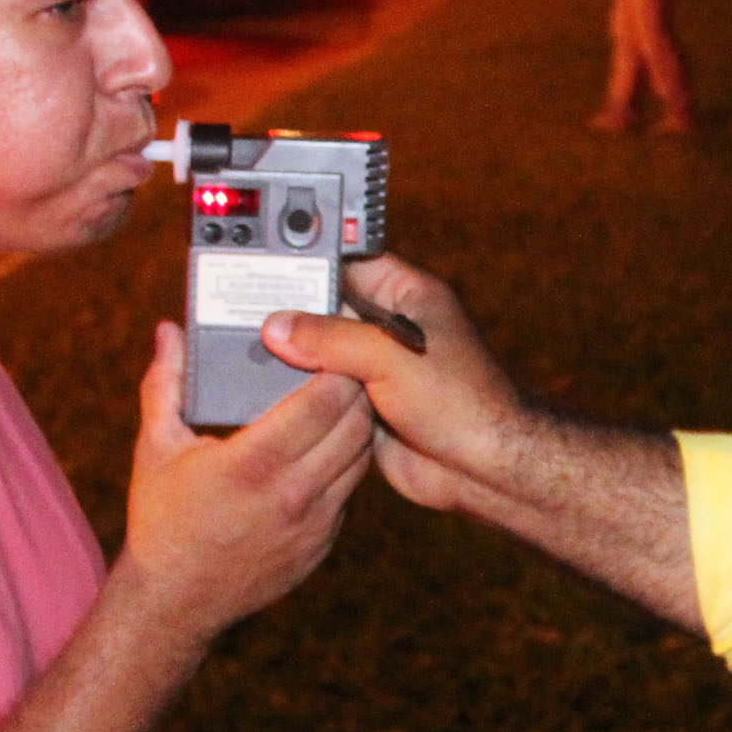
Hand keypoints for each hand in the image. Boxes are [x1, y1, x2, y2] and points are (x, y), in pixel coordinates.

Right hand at [116, 322, 373, 637]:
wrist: (175, 602)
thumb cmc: (162, 518)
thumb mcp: (157, 447)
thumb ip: (164, 383)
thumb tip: (168, 329)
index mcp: (252, 463)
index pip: (323, 400)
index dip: (336, 363)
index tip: (330, 340)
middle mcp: (293, 493)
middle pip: (354, 423)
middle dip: (356, 385)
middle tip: (345, 359)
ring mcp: (314, 523)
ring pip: (360, 456)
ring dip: (358, 422)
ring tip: (343, 395)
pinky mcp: (323, 544)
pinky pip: (350, 490)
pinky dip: (347, 461)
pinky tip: (331, 442)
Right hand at [264, 256, 528, 515]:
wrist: (484, 469)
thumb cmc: (463, 400)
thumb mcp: (389, 355)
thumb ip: (330, 338)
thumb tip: (277, 327)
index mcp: (407, 295)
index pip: (350, 262)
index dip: (311, 262)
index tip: (267, 265)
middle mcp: (390, 326)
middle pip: (329, 310)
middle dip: (295, 316)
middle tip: (247, 312)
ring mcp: (378, 367)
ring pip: (323, 355)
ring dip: (297, 360)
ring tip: (248, 350)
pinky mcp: (368, 405)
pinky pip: (326, 393)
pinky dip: (306, 396)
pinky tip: (271, 391)